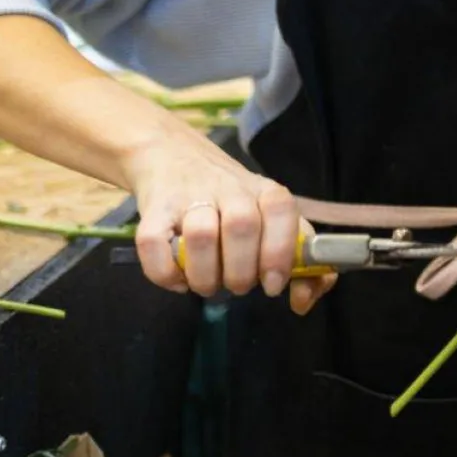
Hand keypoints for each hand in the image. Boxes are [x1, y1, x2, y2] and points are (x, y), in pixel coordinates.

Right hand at [124, 130, 336, 313]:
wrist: (173, 155)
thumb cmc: (230, 200)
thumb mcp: (269, 219)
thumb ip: (296, 258)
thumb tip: (303, 301)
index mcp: (264, 191)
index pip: (281, 212)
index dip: (279, 252)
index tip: (272, 285)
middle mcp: (229, 188)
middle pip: (242, 227)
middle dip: (241, 273)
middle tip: (236, 286)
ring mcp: (189, 196)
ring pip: (201, 236)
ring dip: (205, 276)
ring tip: (208, 285)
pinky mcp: (153, 208)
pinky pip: (153, 242)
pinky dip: (165, 272)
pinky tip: (178, 280)